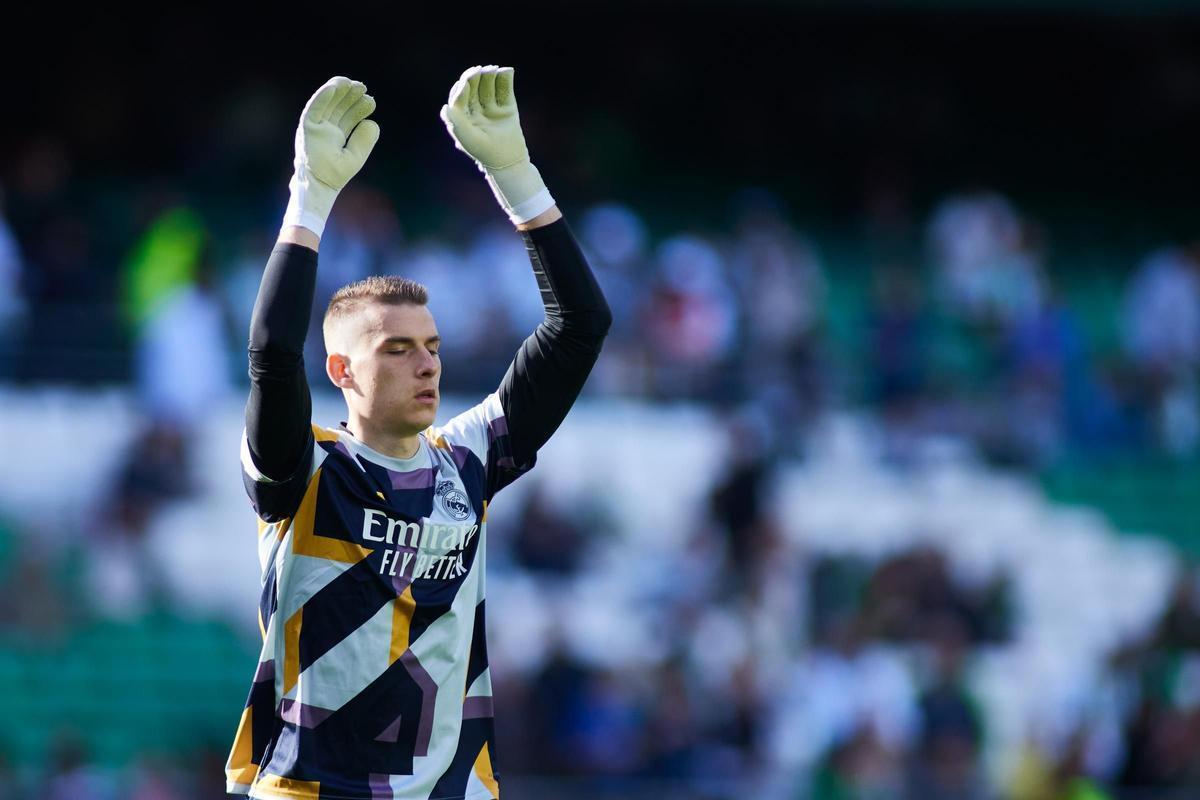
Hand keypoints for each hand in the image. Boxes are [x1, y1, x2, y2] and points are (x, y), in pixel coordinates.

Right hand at [282, 76, 379, 236]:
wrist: (320, 184)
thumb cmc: (336, 174)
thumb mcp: (355, 157)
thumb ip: (364, 140)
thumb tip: (372, 122)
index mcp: (336, 136)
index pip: (349, 117)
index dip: (359, 108)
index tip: (371, 101)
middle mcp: (325, 129)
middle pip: (339, 107)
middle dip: (350, 96)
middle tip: (363, 88)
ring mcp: (315, 126)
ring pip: (327, 103)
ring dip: (338, 91)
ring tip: (352, 84)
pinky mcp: (306, 126)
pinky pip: (314, 107)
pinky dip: (323, 96)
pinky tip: (334, 86)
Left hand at [440, 65, 525, 168]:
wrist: (508, 161)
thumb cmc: (483, 151)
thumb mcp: (466, 137)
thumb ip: (455, 121)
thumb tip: (445, 107)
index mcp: (463, 116)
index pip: (460, 96)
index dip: (462, 87)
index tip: (465, 82)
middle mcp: (476, 110)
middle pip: (474, 88)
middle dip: (475, 78)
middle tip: (478, 70)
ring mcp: (492, 108)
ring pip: (489, 86)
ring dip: (490, 76)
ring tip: (493, 69)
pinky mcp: (508, 107)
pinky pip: (505, 89)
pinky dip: (506, 79)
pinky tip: (507, 70)